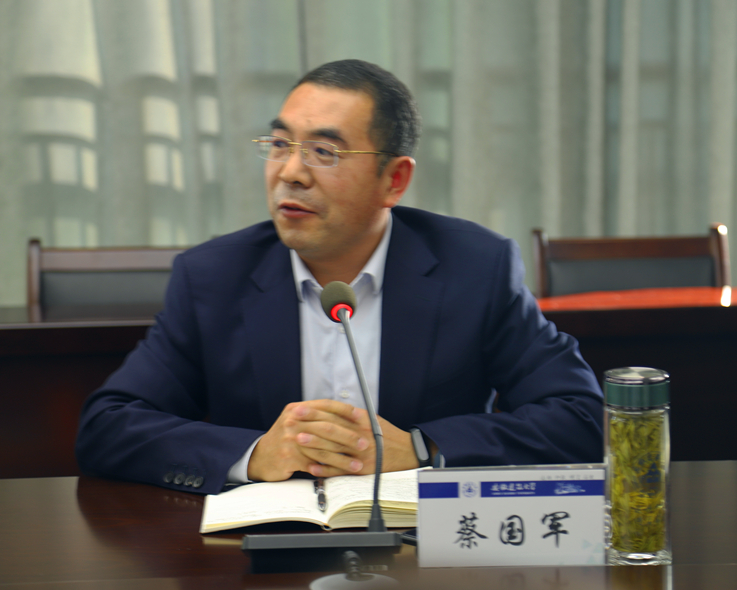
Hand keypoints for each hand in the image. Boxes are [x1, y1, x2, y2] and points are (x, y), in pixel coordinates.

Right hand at [247, 399, 370, 480]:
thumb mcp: (296, 421)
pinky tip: (341, 472)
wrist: (260, 457)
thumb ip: (316, 416)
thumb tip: (347, 416)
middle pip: (327, 427)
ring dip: (343, 457)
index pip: (326, 405)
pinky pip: (315, 464)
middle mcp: (292, 421)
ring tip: (357, 463)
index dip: (345, 410)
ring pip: (323, 448)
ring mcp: (289, 439)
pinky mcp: (288, 457)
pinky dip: (330, 469)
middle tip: (364, 443)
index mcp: (297, 409)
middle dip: (349, 436)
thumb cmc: (285, 439)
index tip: (362, 416)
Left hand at [290, 405, 419, 476]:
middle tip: (291, 422)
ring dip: (313, 445)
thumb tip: (327, 410)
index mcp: (362, 420)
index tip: (299, 408)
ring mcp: (361, 454)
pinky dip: (324, 469)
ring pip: (333, 449)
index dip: (315, 410)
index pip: (334, 413)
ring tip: (297, 440)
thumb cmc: (386, 435)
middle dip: (309, 425)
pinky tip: (311, 466)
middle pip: (331, 429)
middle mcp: (361, 436)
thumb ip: (351, 416)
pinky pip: (339, 470)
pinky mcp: (362, 470)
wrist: (406, 453)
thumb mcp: (371, 419)